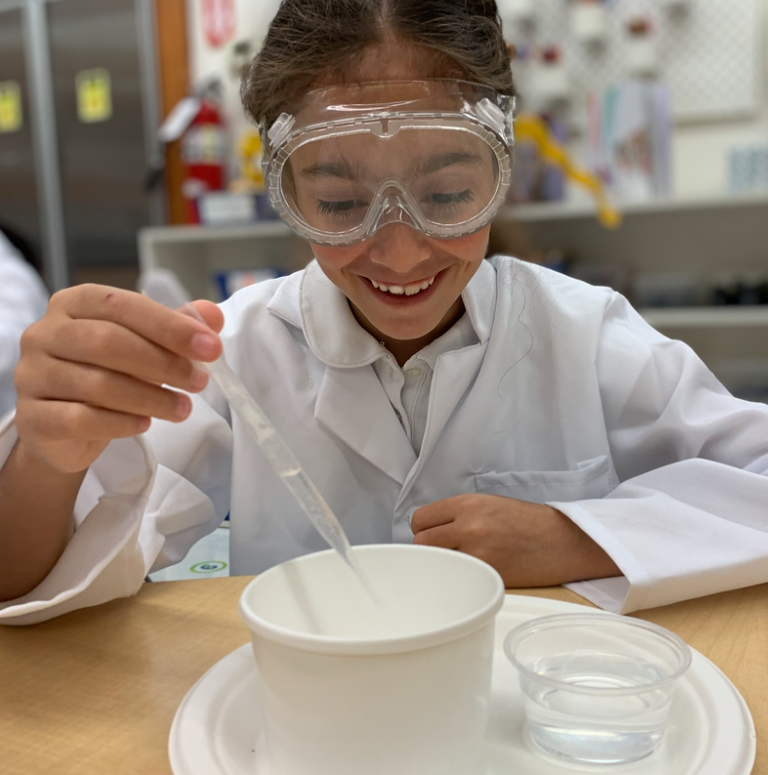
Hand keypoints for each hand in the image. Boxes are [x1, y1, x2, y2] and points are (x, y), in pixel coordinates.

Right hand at [13, 284, 223, 473]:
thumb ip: (175, 327)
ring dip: (151, 398)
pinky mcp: (32, 417)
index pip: (122, 305)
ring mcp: (33, 375)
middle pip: (108, 342)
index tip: (210, 347)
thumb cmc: (107, 373)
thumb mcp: (143, 344)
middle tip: (200, 381)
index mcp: (74, 303)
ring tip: (182, 409)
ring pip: (98, 384)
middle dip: (164, 363)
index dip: (169, 326)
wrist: (64, 427)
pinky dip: (120, 423)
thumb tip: (212, 315)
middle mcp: (45, 333)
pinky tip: (145, 424)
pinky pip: (81, 419)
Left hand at [411, 494, 619, 586]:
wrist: (561, 541)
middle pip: (421, 543)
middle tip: (445, 551)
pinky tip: (470, 576)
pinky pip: (457, 580)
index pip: (420, 519)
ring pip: (436, 564)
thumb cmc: (526, 521)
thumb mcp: (488, 504)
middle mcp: (468, 527)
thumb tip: (429, 531)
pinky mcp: (488, 578)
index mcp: (467, 505)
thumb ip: (456, 514)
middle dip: (429, 548)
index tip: (433, 534)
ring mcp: (477, 555)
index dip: (424, 528)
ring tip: (456, 564)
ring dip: (441, 565)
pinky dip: (459, 579)